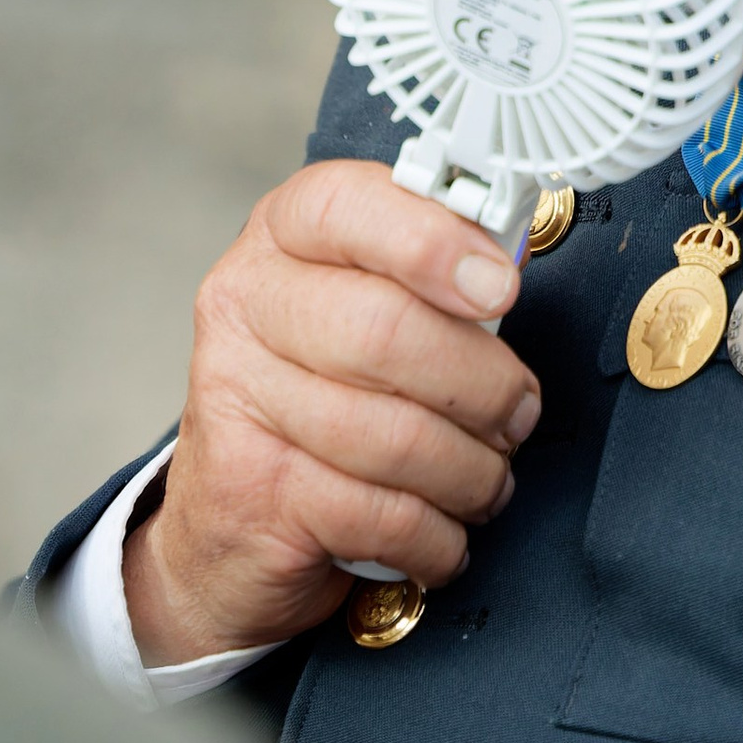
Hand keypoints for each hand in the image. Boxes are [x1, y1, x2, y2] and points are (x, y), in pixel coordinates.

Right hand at [124, 160, 540, 666]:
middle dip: (483, 385)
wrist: (226, 529)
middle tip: (517, 414)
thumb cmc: (320, 406)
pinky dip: (436, 536)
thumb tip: (507, 271)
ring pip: (395, 436)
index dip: (434, 242)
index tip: (499, 286)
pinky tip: (442, 535)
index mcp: (283, 239)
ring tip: (485, 482)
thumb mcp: (366, 316)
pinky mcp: (249, 490)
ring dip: (471, 473)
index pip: (346, 205)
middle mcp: (245, 304)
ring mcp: (235, 397)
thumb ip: (431, 285)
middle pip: (386, 330)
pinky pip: (380, 514)